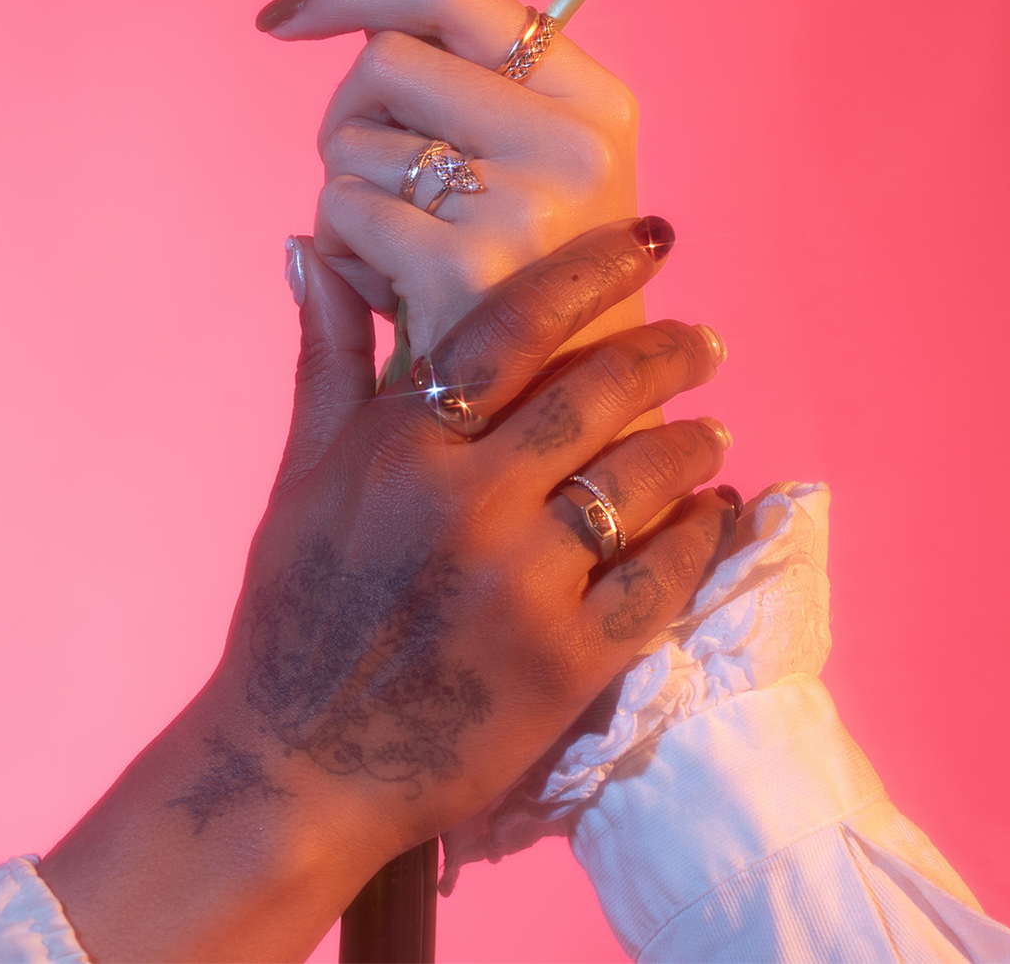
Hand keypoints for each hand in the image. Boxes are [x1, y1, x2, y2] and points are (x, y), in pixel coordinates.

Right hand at [40, 222, 729, 963]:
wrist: (295, 770)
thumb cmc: (293, 613)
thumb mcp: (302, 473)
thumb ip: (331, 354)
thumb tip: (320, 249)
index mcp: (404, 443)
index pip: (519, 324)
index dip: (594, 269)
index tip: (652, 238)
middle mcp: (468, 501)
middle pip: (599, 392)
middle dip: (668, 352)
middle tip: (705, 340)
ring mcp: (523, 584)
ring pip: (640, 479)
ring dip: (692, 444)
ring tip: (713, 430)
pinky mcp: (566, 664)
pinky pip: (661, 580)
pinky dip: (700, 537)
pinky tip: (716, 512)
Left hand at [258, 0, 642, 355]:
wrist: (569, 425)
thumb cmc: (528, 284)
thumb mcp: (540, 169)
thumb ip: (466, 88)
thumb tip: (335, 16)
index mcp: (593, 98)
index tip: (286, 17)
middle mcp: (572, 139)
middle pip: (384, 59)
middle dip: (348, 115)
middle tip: (376, 182)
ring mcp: (527, 202)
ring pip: (351, 141)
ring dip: (345, 197)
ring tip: (401, 256)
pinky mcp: (469, 266)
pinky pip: (341, 212)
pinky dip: (339, 252)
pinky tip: (389, 294)